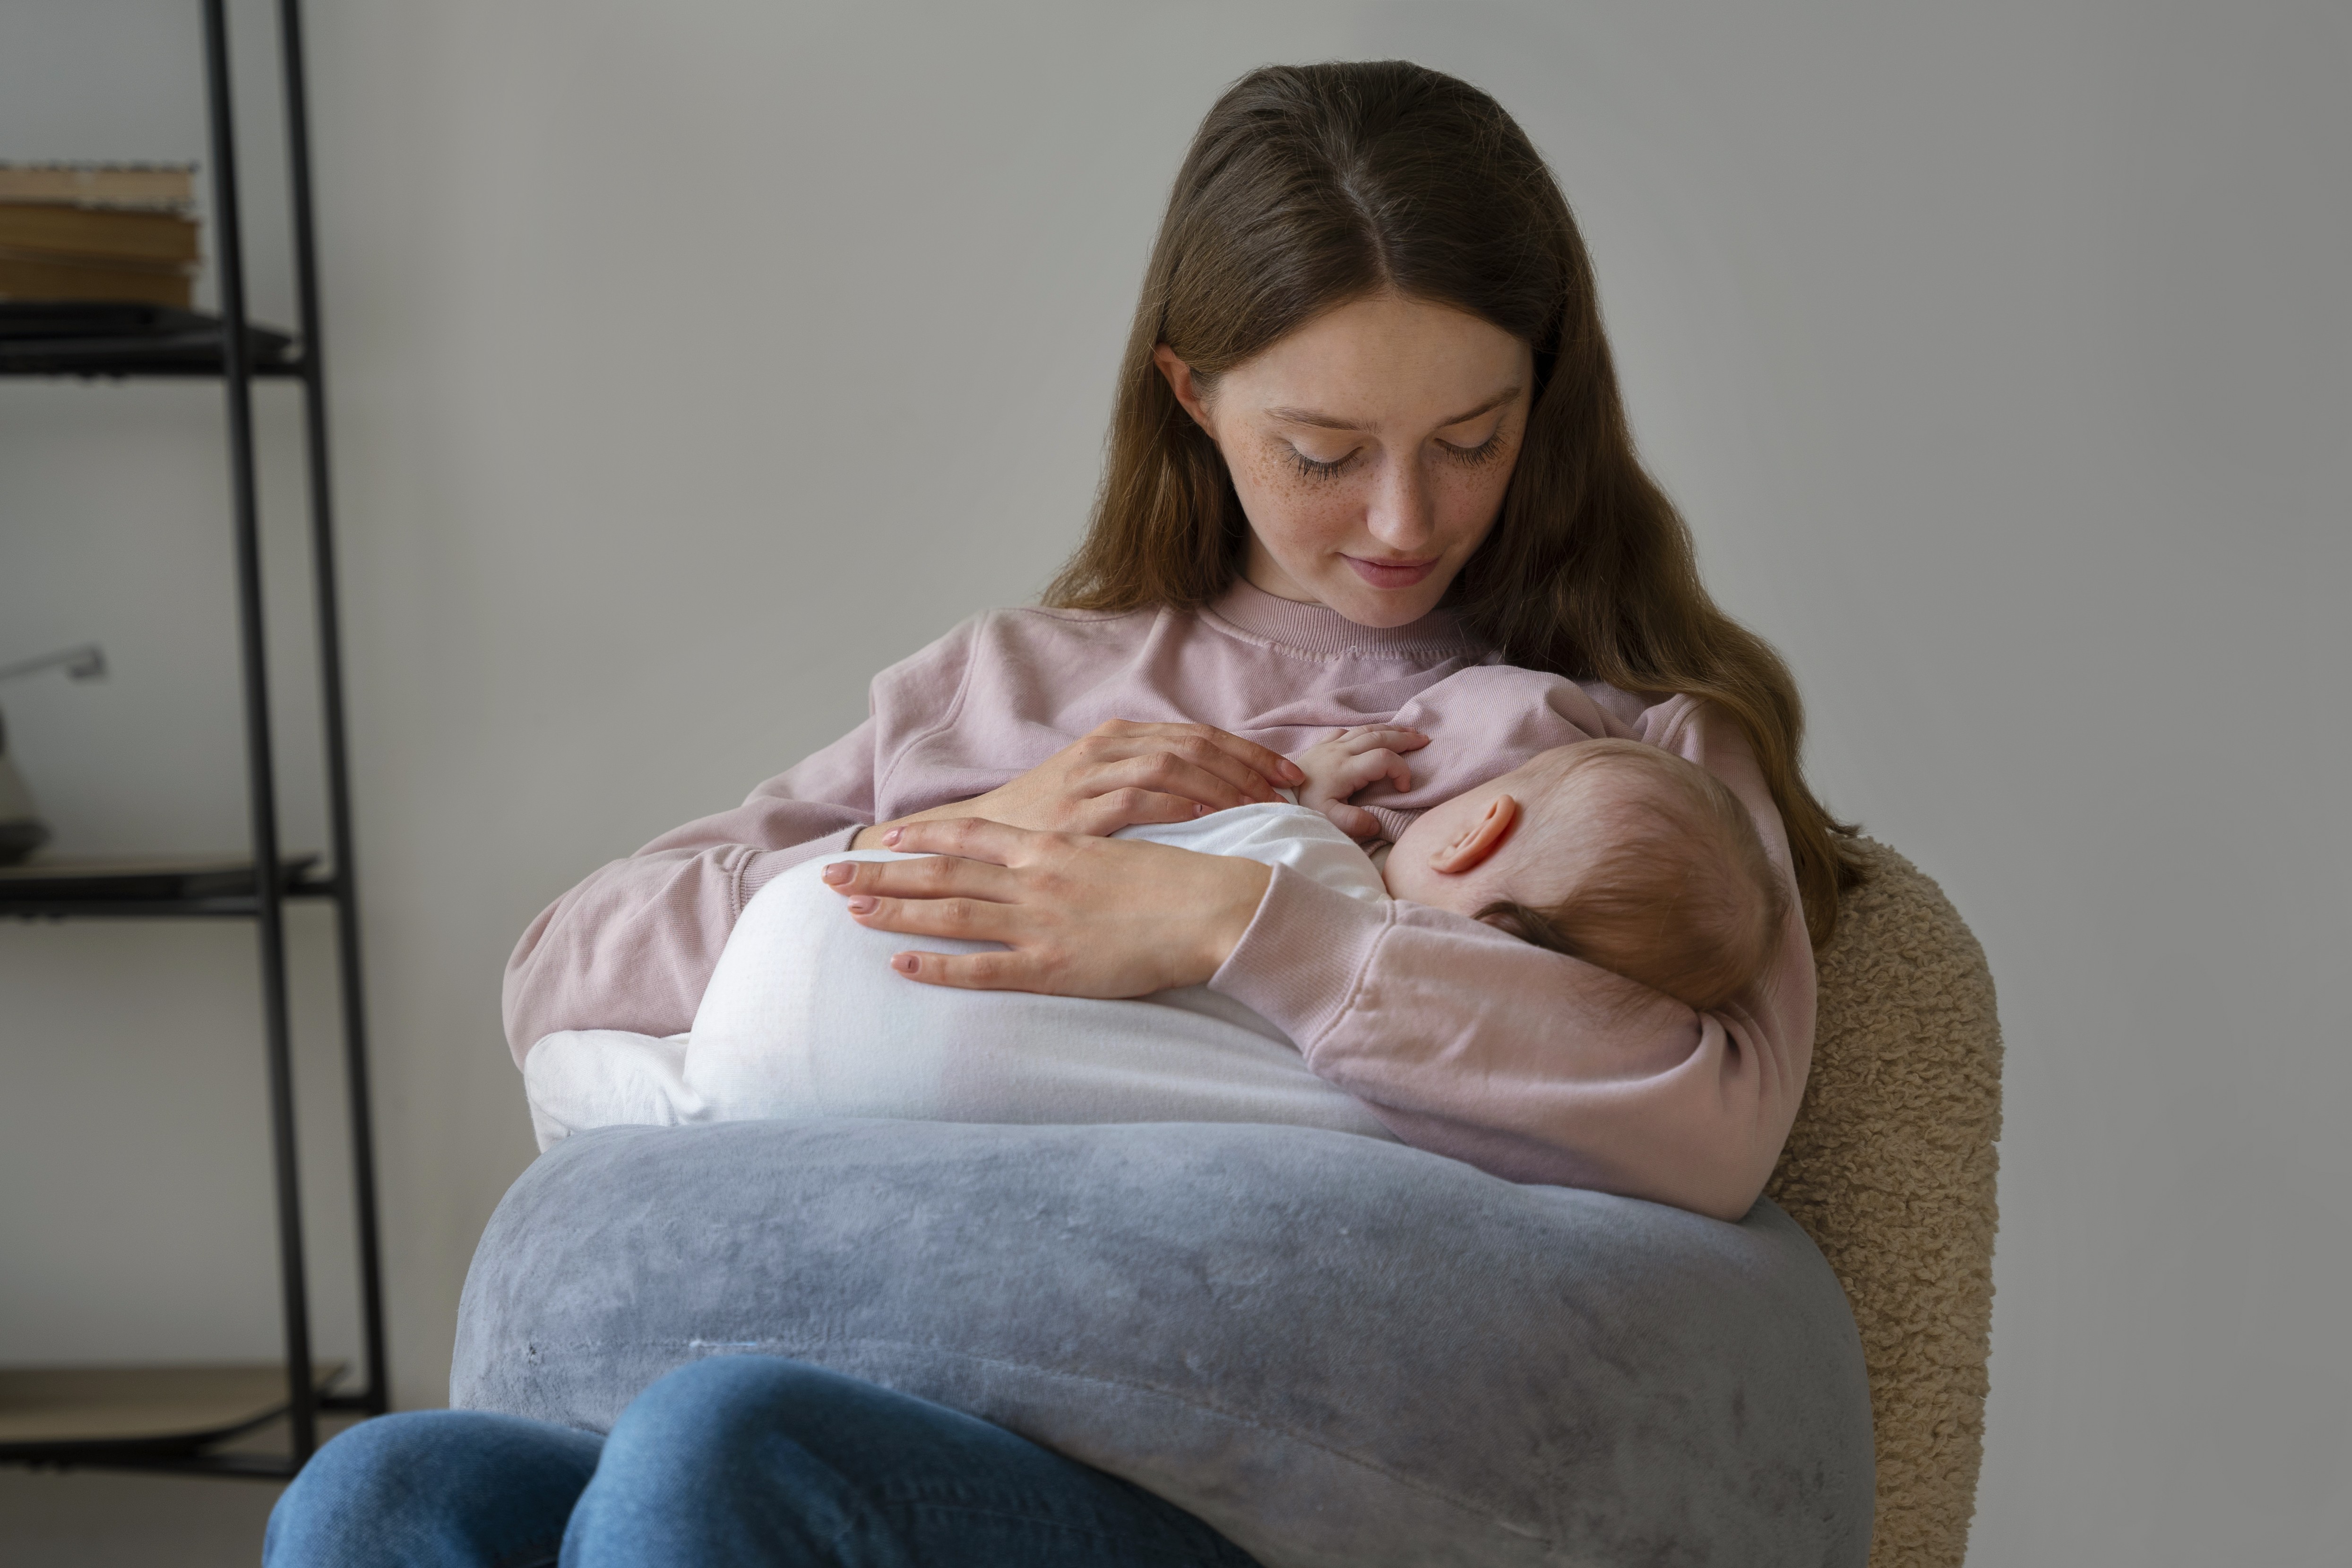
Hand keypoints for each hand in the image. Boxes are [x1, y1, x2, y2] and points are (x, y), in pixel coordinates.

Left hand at [822, 818, 1274, 995]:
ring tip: (852, 913)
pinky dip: (938, 967)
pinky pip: (982, 970)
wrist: (1211, 907)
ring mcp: (1039, 923)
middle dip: (885, 875)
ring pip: (950, 915)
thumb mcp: (1117, 851)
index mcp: (1052, 846)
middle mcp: (1034, 879)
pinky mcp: (1052, 967)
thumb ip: (1078, 855)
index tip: (887, 840)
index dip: (926, 839)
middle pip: (943, 875)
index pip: (973, 836)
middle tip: (833, 877)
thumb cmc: (1176, 880)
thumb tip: (1057, 857)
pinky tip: (901, 965)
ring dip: (897, 913)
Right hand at [850, 720, 1303, 848]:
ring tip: (1260, 807)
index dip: (1249, 751)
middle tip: (1287, 794)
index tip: (1290, 775)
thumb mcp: (1101, 792)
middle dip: (1246, 767)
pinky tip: (1211, 817)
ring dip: (1222, 785)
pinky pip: (1137, 798)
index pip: (1198, 735)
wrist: (977, 840)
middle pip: (1193, 746)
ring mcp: (1088, 777)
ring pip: (1171, 766)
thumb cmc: (1050, 824)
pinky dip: (1179, 804)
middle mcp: (1105, 749)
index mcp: (1117, 739)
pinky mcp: (1074, 812)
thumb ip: (1151, 785)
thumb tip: (1218, 797)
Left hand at [1291, 724, 1428, 840]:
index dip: (1400, 770)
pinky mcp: (1322, 745)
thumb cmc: (1303, 808)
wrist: (1274, 794)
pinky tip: (1376, 732)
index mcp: (1345, 769)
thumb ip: (1353, 822)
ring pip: (1366, 729)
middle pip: (1380, 736)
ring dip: (1391, 729)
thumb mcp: (1327, 819)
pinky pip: (1348, 730)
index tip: (1403, 788)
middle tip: (1425, 740)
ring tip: (1410, 732)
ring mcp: (1331, 745)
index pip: (1383, 759)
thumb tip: (1377, 824)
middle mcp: (1340, 751)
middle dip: (1404, 738)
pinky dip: (1368, 728)